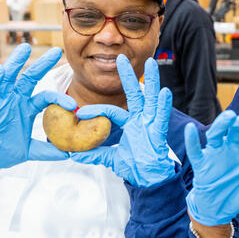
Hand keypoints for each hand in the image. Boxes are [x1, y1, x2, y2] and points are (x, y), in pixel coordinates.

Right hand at [0, 44, 75, 174]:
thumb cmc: (5, 150)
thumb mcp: (31, 150)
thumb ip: (48, 151)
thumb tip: (69, 154)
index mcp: (28, 107)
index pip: (46, 97)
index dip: (59, 98)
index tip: (73, 103)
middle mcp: (16, 99)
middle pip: (31, 77)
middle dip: (43, 64)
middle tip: (56, 50)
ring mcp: (1, 100)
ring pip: (9, 77)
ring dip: (16, 62)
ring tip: (25, 48)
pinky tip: (1, 70)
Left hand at [70, 56, 175, 186]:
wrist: (149, 179)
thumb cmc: (135, 166)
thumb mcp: (111, 158)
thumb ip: (95, 153)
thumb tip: (73, 154)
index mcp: (130, 123)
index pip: (111, 112)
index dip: (96, 111)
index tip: (80, 112)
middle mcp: (141, 119)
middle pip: (134, 94)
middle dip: (128, 76)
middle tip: (120, 58)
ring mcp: (151, 123)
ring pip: (151, 98)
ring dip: (152, 80)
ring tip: (151, 63)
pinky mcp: (158, 132)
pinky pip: (161, 116)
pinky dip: (163, 104)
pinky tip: (165, 92)